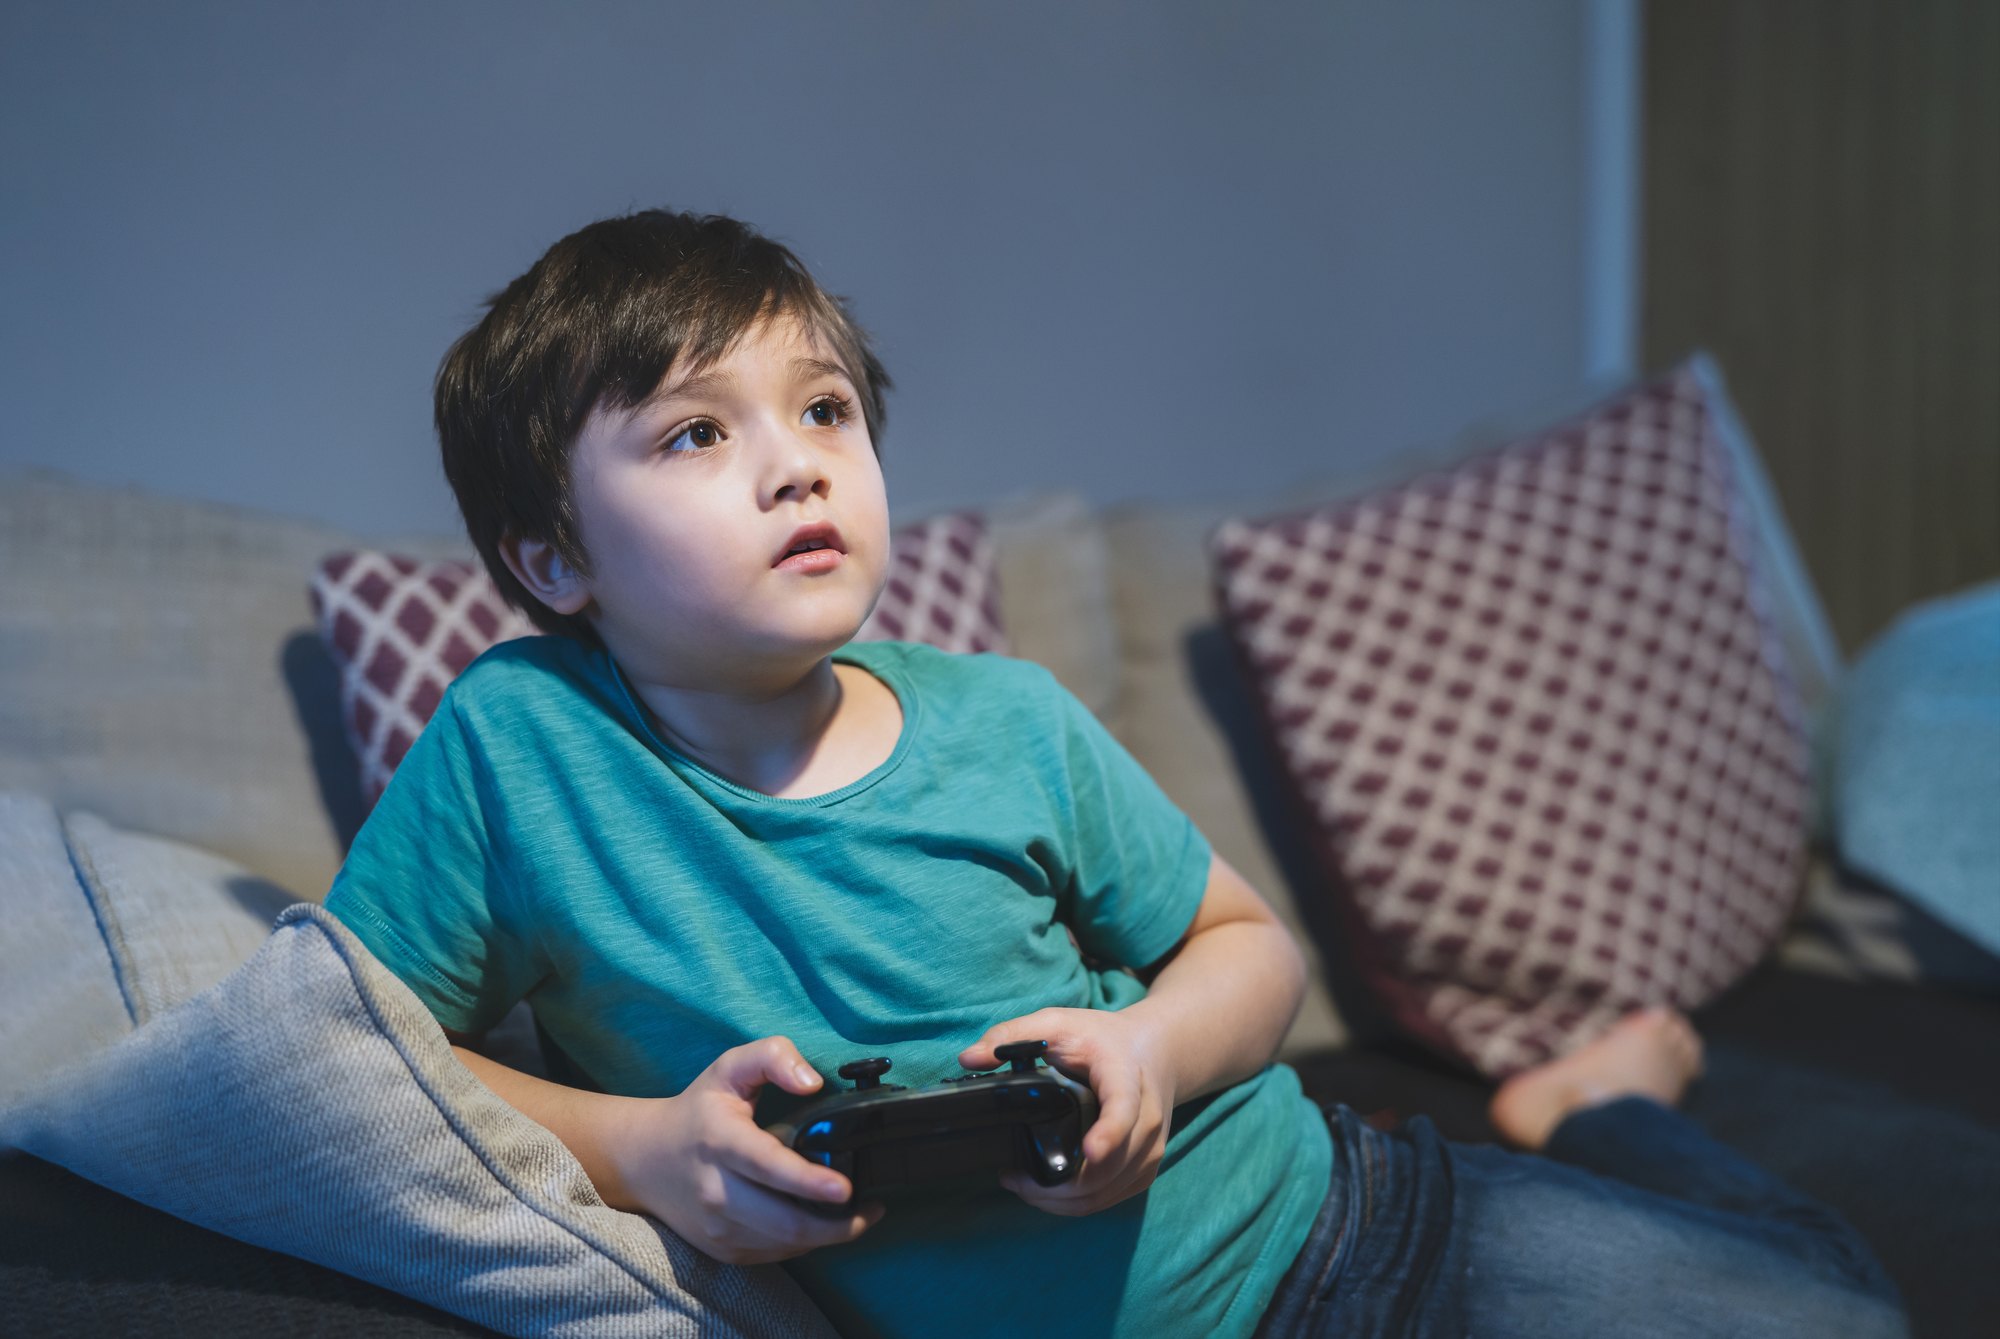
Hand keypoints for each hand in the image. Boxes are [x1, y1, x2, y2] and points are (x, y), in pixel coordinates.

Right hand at [609, 1036, 884, 1263]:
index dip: (809, 1181)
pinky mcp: (722, 1249)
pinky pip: (775, 1252)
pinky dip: (804, 1242)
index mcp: (721, 1140)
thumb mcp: (731, 1067)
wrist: (644, 1161)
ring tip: (856, 1216)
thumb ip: (774, 1057)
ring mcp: (718, 1226)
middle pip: (786, 1221)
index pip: (769, 1166)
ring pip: (786, 1243)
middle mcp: (716, 1190)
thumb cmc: (697, 1112)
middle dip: (838, 1223)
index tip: (846, 1188)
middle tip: (872, 1208)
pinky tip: (820, 1223)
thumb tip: (813, 1082)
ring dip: (828, 1235)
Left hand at [959, 1008, 1174, 1216]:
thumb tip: (968, 1058)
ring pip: (1106, 1191)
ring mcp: (1150, 1149)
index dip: (1109, 1134)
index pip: (1124, 1109)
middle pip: (1108, 1167)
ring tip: (1020, 1185)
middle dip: (1056, 1184)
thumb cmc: (1100, 1038)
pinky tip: (1047, 1192)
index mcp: (1126, 1077)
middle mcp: (1146, 1119)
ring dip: (1061, 1200)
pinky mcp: (1145, 1169)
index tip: (1090, 1151)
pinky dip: (1076, 1204)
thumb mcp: (1056, 1023)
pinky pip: (1110, 1199)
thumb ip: (1011, 1034)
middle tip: (1010, 1177)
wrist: (1154, 1053)